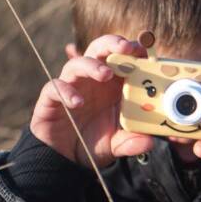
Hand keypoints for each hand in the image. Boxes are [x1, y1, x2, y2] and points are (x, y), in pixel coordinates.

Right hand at [29, 34, 154, 168]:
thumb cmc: (94, 141)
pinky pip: (55, 87)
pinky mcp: (51, 98)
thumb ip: (132, 141)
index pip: (121, 56)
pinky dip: (66, 91)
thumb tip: (148, 143)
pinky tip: (78, 102)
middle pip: (99, 49)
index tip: (143, 50)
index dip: (132, 49)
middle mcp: (91, 79)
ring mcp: (71, 86)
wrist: (64, 157)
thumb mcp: (117, 143)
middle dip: (112, 44)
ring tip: (105, 74)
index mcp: (111, 83)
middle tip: (126, 48)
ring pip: (77, 64)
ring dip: (92, 65)